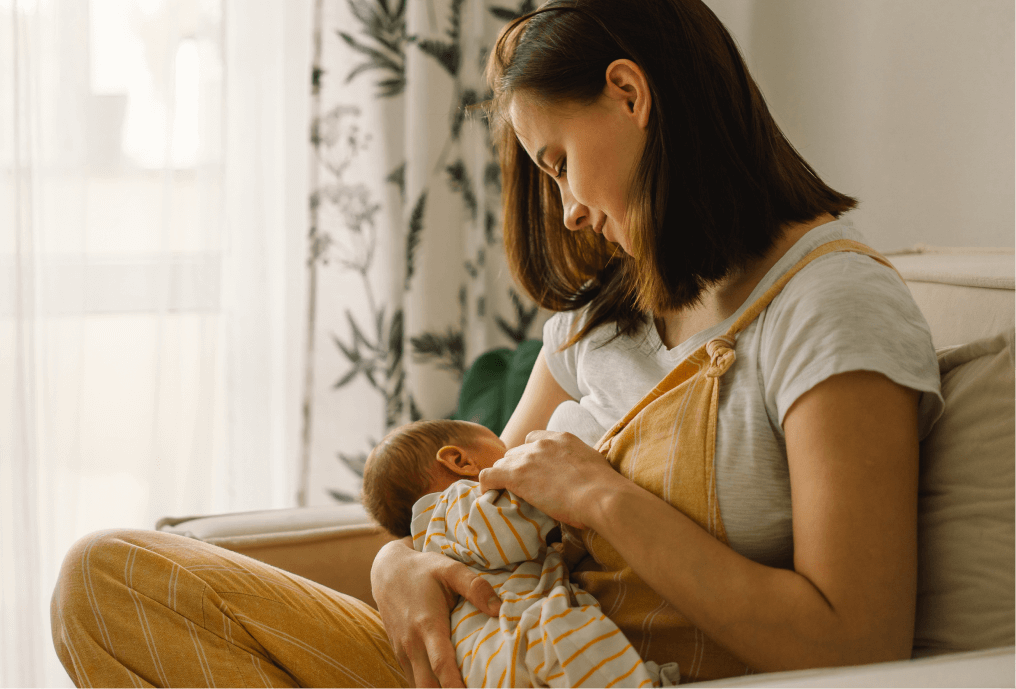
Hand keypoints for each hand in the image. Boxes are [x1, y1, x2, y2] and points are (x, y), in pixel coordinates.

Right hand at [371, 537, 500, 688]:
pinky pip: (414, 679)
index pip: (441, 664)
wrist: (387, 571)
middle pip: (427, 686)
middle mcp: (412, 643)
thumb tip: (499, 609)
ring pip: (418, 686)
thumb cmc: (423, 569)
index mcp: (428, 624)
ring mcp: (403, 651)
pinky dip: (429, 686)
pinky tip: (446, 686)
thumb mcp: (450, 568)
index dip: (455, 685)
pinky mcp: (400, 654)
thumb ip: (475, 586)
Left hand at [478, 430, 620, 529]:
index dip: (530, 456)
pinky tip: (488, 495)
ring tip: (507, 494)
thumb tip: (579, 479)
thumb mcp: (593, 465)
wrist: (601, 496)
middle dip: (516, 467)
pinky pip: (488, 475)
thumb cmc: (605, 489)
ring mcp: (527, 458)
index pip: (533, 440)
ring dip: (504, 477)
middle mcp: (541, 443)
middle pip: (516, 452)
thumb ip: (579, 464)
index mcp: (561, 438)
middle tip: (522, 488)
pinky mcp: (516, 476)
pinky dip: (486, 485)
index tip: (533, 471)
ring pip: (502, 463)